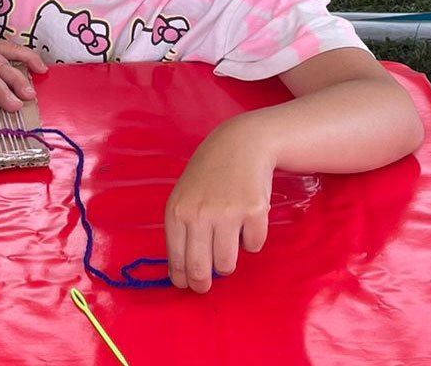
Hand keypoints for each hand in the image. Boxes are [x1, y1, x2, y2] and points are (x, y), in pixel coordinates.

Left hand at [164, 120, 275, 292]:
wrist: (240, 144)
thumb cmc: (208, 174)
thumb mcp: (184, 197)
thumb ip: (181, 229)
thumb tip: (181, 272)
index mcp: (177, 212)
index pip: (176, 259)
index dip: (182, 279)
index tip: (186, 285)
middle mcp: (199, 215)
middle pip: (200, 269)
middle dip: (202, 283)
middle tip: (205, 286)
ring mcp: (227, 214)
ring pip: (227, 264)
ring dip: (228, 262)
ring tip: (228, 242)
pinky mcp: (254, 212)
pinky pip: (254, 246)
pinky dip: (251, 239)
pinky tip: (246, 219)